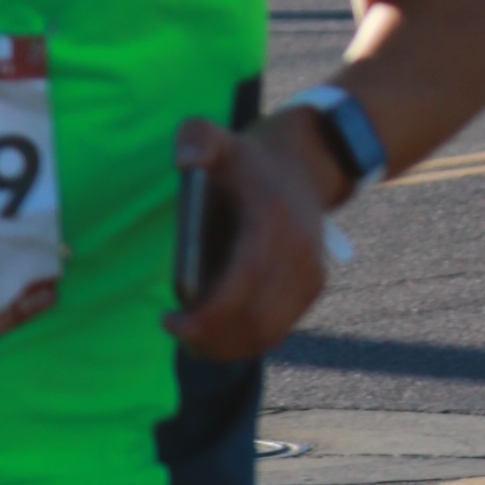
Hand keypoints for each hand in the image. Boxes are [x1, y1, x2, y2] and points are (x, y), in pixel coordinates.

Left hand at [163, 113, 336, 361]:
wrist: (304, 164)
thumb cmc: (245, 160)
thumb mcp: (217, 137)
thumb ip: (196, 138)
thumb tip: (183, 162)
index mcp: (273, 220)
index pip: (242, 284)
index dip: (207, 315)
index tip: (170, 322)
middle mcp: (300, 252)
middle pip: (253, 318)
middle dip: (208, 337)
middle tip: (174, 332)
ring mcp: (311, 273)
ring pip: (266, 332)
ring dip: (224, 346)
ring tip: (189, 338)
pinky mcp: (314, 287)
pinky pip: (277, 330)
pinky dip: (244, 342)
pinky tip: (214, 338)